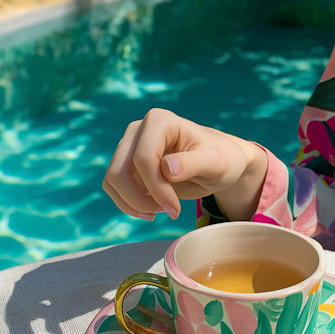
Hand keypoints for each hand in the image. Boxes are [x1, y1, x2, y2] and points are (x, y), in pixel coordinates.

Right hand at [103, 108, 267, 221]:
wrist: (219, 164)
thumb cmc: (221, 159)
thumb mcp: (216, 162)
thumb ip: (192, 164)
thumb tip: (166, 169)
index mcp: (160, 121)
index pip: (144, 158)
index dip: (156, 187)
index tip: (175, 209)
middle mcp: (138, 130)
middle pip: (119, 170)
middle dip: (139, 198)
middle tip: (168, 212)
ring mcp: (130, 148)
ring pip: (112, 181)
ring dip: (132, 203)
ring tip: (160, 211)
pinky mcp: (127, 166)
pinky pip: (114, 188)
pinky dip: (128, 204)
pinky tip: (151, 210)